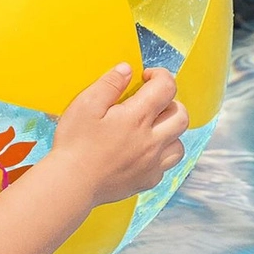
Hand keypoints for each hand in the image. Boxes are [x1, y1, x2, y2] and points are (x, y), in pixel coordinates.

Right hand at [52, 64, 188, 205]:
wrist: (71, 184)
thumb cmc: (75, 144)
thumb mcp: (85, 105)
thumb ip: (109, 84)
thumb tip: (127, 69)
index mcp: (138, 117)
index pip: (167, 87)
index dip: (160, 75)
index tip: (146, 77)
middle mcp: (152, 141)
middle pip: (181, 116)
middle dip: (171, 102)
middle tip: (151, 102)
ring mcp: (152, 163)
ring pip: (179, 143)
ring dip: (170, 131)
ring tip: (150, 129)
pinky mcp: (147, 181)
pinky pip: (166, 166)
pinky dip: (160, 155)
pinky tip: (141, 152)